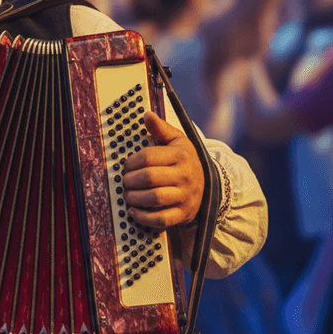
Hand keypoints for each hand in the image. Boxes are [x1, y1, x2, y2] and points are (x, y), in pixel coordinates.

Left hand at [121, 111, 204, 227]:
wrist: (207, 186)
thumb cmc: (184, 161)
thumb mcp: (177, 141)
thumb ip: (161, 128)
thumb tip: (147, 114)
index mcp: (181, 155)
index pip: (148, 157)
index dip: (131, 162)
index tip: (126, 166)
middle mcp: (185, 175)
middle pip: (149, 178)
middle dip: (130, 180)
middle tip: (125, 181)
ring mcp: (185, 196)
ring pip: (154, 198)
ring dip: (134, 198)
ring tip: (128, 195)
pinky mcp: (183, 214)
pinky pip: (161, 219)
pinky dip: (143, 217)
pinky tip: (133, 211)